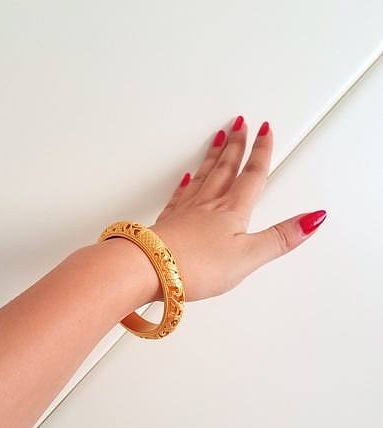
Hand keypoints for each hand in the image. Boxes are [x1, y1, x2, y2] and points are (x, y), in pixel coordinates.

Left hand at [151, 117, 325, 301]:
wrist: (150, 268)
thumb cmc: (196, 265)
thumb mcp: (249, 256)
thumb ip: (280, 238)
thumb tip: (313, 218)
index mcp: (232, 211)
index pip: (252, 175)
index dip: (261, 152)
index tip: (265, 130)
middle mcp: (209, 204)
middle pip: (226, 167)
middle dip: (236, 144)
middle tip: (240, 123)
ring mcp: (186, 211)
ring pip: (204, 175)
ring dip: (214, 154)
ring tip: (219, 137)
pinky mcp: (168, 222)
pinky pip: (181, 193)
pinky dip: (187, 182)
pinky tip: (187, 177)